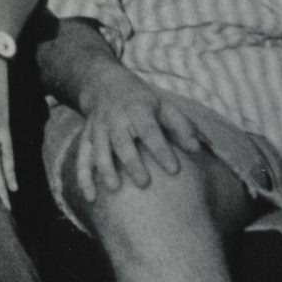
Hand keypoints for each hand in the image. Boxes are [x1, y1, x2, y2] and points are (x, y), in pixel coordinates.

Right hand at [65, 69, 208, 202]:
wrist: (103, 84)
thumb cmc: (142, 102)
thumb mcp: (163, 106)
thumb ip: (181, 127)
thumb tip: (199, 149)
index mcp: (137, 110)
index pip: (149, 130)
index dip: (161, 149)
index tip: (175, 170)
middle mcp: (115, 119)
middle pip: (121, 141)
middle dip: (131, 162)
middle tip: (144, 183)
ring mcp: (98, 129)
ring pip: (99, 149)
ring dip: (105, 169)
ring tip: (114, 189)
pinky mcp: (87, 138)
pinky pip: (82, 158)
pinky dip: (83, 177)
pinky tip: (90, 197)